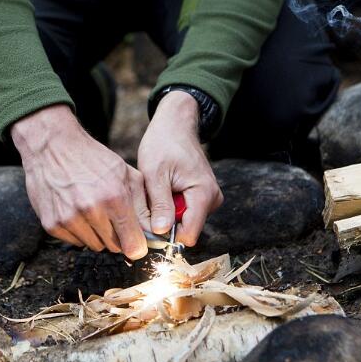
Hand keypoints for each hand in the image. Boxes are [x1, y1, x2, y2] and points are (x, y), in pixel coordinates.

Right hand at [11, 105, 149, 259]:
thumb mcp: (126, 174)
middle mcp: (92, 211)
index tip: (137, 243)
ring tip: (93, 210)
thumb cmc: (93, 159)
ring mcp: (69, 219)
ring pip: (95, 246)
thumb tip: (154, 230)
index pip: (133, 244)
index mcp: (115, 198)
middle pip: (115, 247)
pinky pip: (75, 242)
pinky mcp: (52, 224)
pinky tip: (76, 210)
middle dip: (118, 236)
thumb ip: (143, 204)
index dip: (137, 246)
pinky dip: (79, 231)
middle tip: (112, 217)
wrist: (52, 147)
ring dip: (98, 234)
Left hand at [138, 91, 222, 245]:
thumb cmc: (163, 144)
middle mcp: (212, 199)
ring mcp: (209, 198)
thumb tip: (160, 232)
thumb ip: (160, 205)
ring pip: (184, 221)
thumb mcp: (154, 174)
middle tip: (150, 199)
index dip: (167, 236)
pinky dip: (171, 205)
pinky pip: (185, 212)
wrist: (175, 125)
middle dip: (165, 221)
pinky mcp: (203, 197)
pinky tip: (164, 189)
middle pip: (185, 229)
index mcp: (203, 194)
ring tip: (157, 190)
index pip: (189, 235)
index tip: (148, 224)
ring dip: (166, 212)